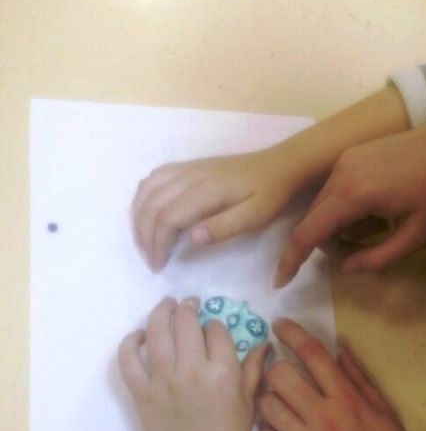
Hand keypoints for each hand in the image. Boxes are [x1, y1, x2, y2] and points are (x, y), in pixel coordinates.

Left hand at [118, 297, 267, 430]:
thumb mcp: (248, 403)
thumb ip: (254, 370)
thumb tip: (265, 342)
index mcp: (223, 373)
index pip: (216, 330)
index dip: (215, 323)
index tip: (213, 327)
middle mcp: (192, 371)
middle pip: (186, 322)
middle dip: (188, 307)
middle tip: (189, 304)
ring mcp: (163, 381)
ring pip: (156, 332)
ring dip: (161, 312)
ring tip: (166, 305)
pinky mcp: (141, 394)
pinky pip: (128, 360)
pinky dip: (130, 342)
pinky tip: (139, 335)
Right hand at [133, 144, 307, 269]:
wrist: (280, 164)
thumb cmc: (270, 194)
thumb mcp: (255, 217)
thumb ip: (223, 227)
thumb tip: (191, 238)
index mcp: (205, 191)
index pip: (167, 218)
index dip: (158, 244)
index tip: (158, 266)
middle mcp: (189, 176)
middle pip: (151, 204)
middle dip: (144, 235)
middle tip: (150, 259)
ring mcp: (187, 168)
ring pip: (147, 189)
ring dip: (139, 216)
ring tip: (144, 240)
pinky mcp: (189, 166)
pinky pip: (155, 177)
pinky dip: (144, 196)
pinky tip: (148, 212)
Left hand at [256, 318, 424, 430]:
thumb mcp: (384, 413)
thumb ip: (359, 378)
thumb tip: (338, 348)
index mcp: (347, 399)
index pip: (312, 354)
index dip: (291, 333)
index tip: (278, 325)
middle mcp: (322, 415)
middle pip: (278, 375)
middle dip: (274, 371)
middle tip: (279, 380)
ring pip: (265, 405)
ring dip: (267, 402)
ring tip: (277, 408)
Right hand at [274, 122, 425, 286]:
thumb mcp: (416, 235)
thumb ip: (378, 258)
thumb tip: (347, 268)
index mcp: (353, 195)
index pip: (308, 233)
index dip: (291, 260)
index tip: (280, 282)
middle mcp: (340, 174)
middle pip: (312, 220)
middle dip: (327, 246)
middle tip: (359, 257)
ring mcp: (345, 161)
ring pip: (322, 206)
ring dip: (335, 228)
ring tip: (374, 233)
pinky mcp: (352, 155)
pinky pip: (333, 191)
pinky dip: (342, 210)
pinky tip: (373, 214)